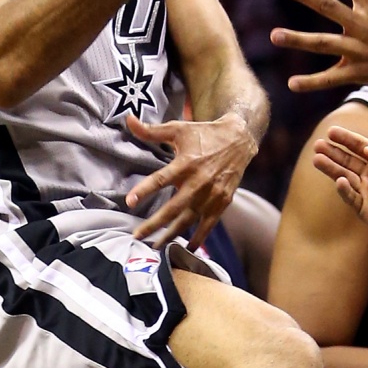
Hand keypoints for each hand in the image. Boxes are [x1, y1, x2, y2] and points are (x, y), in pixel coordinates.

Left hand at [125, 114, 257, 245]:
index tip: (129, 202)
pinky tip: (188, 248)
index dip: (144, 190)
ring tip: (156, 246)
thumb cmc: (204, 134)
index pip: (161, 179)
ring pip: (189, 220)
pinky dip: (199, 237)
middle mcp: (199, 182)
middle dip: (154, 224)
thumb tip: (128, 119)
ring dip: (171, 234)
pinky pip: (209, 224)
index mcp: (186, 163)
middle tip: (137, 235)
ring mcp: (212, 194)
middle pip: (173, 208)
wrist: (239, 140)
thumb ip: (151, 131)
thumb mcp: (178, 129)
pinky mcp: (222, 202)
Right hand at [312, 125, 367, 244]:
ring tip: (317, 159)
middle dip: (332, 152)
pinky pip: (352, 198)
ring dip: (331, 168)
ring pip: (344, 177)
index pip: (360, 146)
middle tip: (317, 144)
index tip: (332, 131)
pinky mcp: (367, 210)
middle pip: (347, 161)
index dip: (346, 139)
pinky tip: (338, 180)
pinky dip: (344, 190)